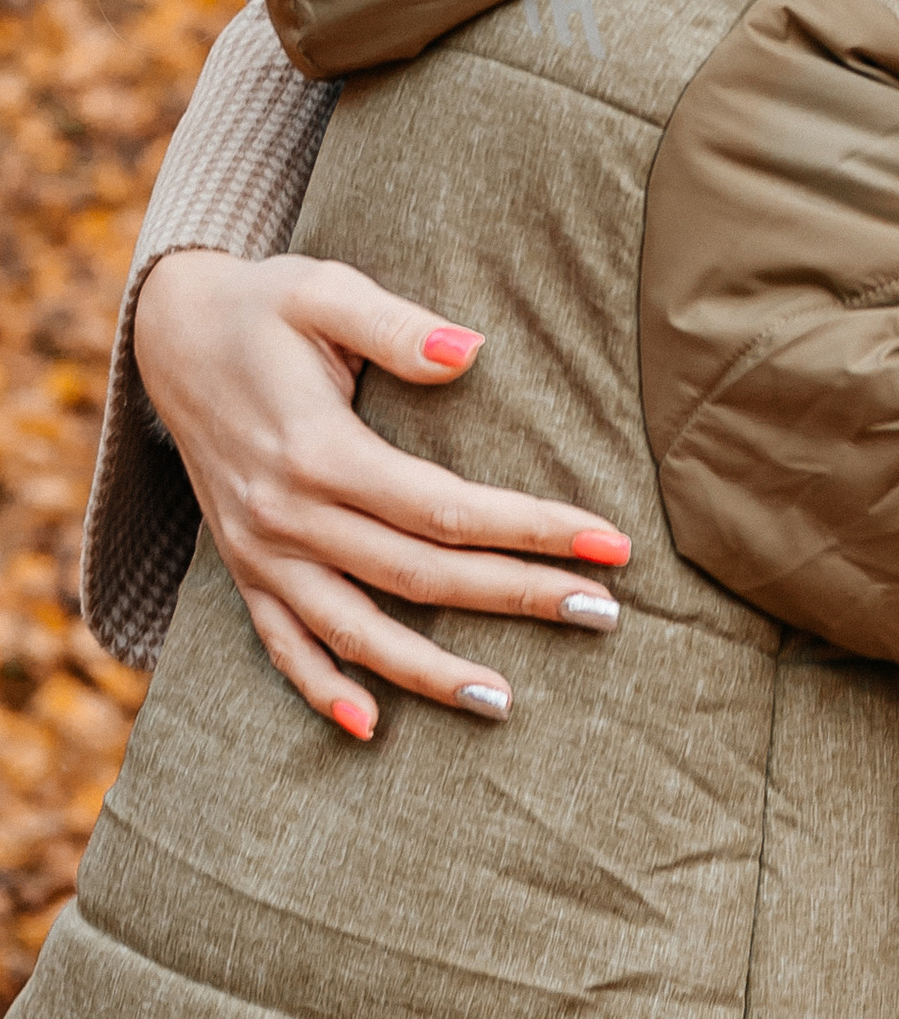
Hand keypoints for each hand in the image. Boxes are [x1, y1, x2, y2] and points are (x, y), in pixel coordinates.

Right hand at [131, 249, 632, 737]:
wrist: (172, 337)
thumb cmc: (266, 308)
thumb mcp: (324, 291)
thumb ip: (397, 326)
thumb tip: (470, 352)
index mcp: (318, 451)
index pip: (445, 508)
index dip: (531, 527)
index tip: (607, 542)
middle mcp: (288, 515)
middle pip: (419, 576)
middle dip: (516, 596)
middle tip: (602, 613)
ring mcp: (262, 552)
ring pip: (356, 630)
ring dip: (430, 671)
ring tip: (505, 700)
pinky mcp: (244, 569)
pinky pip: (281, 645)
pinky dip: (322, 689)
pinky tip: (371, 727)